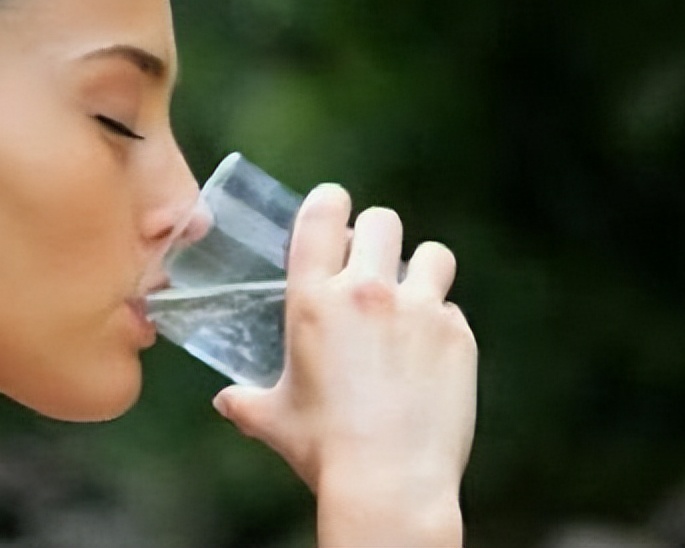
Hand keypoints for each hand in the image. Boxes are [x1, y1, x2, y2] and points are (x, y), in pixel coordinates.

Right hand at [211, 185, 476, 546]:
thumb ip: (245, 402)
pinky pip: (452, 309)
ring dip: (420, 269)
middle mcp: (368, 292)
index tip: (332, 209)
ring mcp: (419, 310)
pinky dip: (440, 323)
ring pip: (432, 254)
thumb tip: (226, 402)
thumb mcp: (272, 419)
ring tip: (411, 297)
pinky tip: (427, 354)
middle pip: (382, 220)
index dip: (328, 202)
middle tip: (370, 263)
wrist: (390, 482)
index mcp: (314, 300)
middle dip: (375, 235)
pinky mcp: (458, 336)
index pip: (322, 215)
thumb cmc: (323, 449)